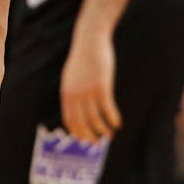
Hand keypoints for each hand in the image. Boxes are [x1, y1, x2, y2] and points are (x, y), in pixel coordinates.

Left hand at [60, 28, 120, 143]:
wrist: (90, 40)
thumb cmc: (83, 59)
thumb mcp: (72, 76)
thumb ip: (73, 92)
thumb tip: (77, 108)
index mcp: (67, 93)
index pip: (70, 120)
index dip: (78, 133)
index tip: (85, 141)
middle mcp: (75, 95)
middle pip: (82, 123)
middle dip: (90, 136)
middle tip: (98, 143)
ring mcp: (88, 91)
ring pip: (95, 119)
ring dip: (103, 130)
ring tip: (110, 133)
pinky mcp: (101, 87)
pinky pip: (107, 110)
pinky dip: (113, 119)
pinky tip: (117, 123)